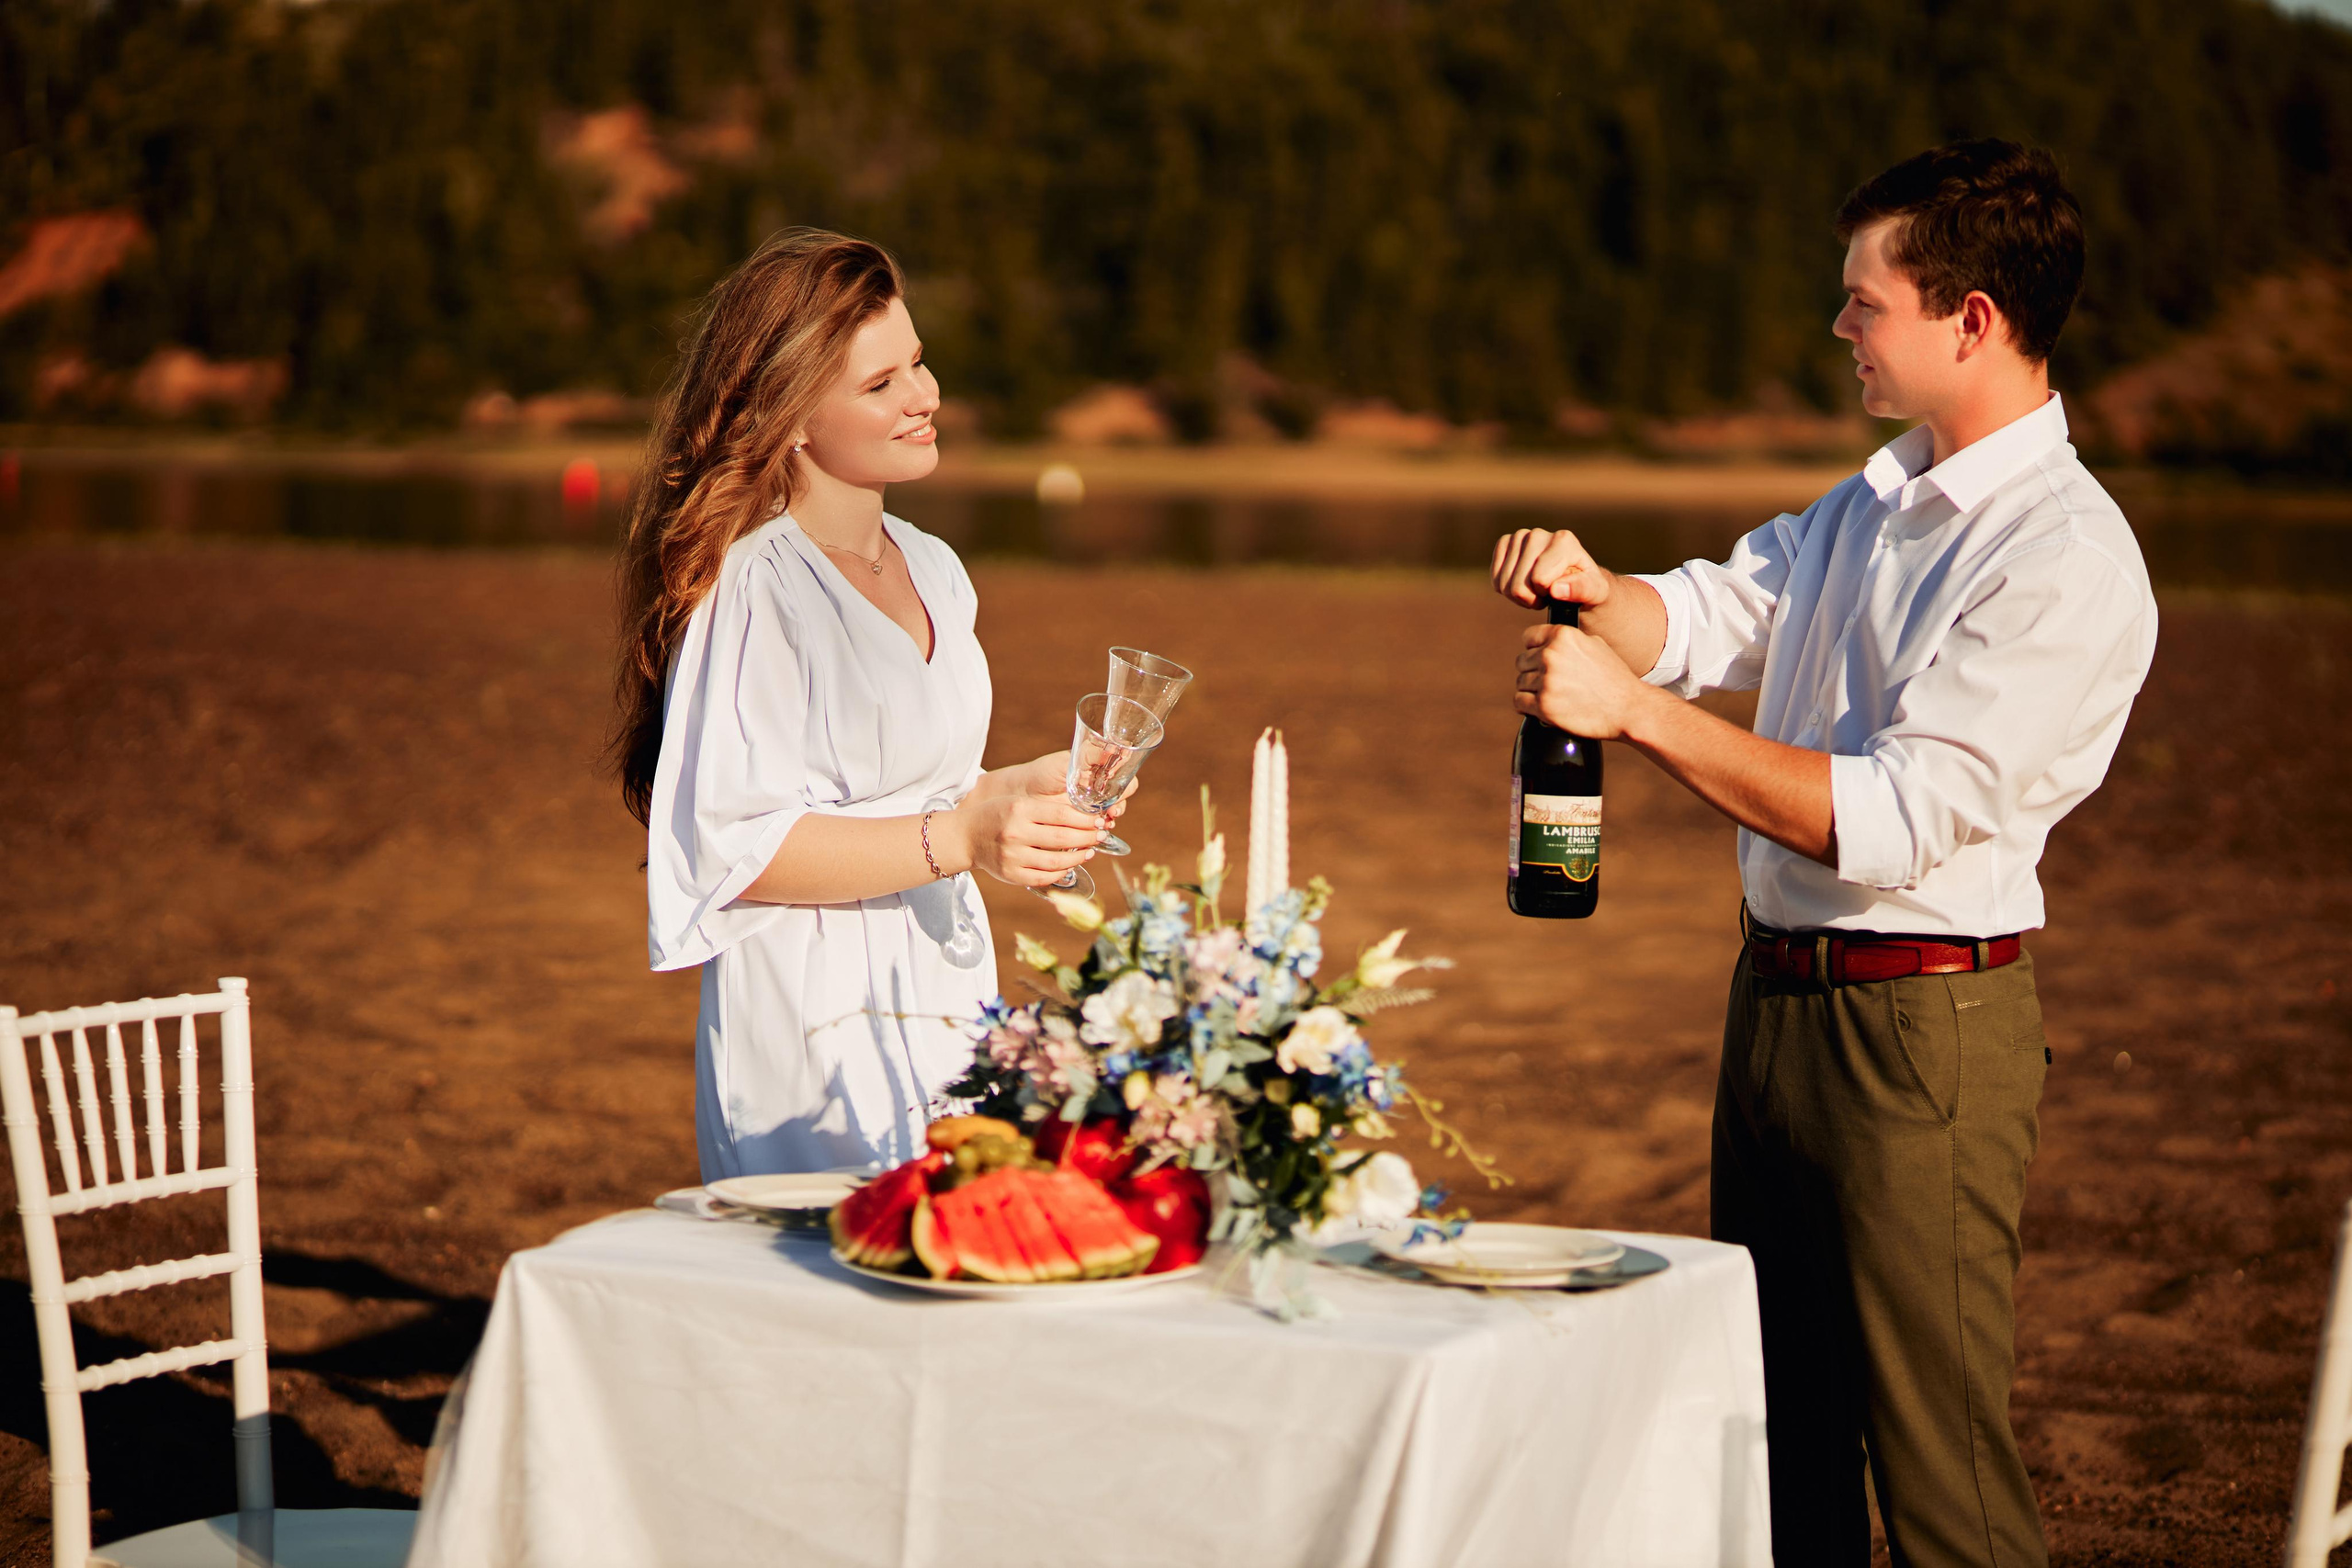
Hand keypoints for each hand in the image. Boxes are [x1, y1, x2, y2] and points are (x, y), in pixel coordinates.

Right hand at [947, 793, 1109, 888]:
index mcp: (1019, 810)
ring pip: (1056, 862)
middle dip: (1088, 838)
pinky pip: (1044, 878)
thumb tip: (1085, 818)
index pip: (1061, 814)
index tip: (1100, 821)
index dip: (1086, 819)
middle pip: (1062, 838)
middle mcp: (1015, 833)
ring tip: (1089, 851)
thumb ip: (1046, 809)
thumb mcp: (1018, 803)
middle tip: (1102, 835)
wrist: (966, 837)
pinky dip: (1061, 874)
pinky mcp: (1011, 875)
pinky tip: (1070, 866)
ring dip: (1078, 858)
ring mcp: (1012, 856)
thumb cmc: (998, 816)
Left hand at [1015, 749, 1135, 821]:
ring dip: (1109, 822)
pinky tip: (1093, 834)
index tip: (1118, 797)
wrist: (1021, 794)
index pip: (1124, 780)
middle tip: (1111, 814)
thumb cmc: (1043, 772)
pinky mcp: (1080, 825)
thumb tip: (1116, 748)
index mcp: (1099, 773)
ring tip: (1102, 825)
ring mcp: (1090, 809)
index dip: (1126, 790)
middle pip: (1121, 800)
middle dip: (1119, 808)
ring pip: (1110, 817)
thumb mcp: (1066, 761)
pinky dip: (1096, 833)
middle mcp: (1098, 791)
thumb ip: (1091, 754)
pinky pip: (1095, 830)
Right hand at [1492, 528, 1616, 611]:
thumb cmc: (1587, 587)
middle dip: (1530, 599)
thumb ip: (1581, 589)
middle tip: (1545, 596)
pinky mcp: (1505, 542)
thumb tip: (1555, 589)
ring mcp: (1520, 536)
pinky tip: (1522, 585)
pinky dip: (1505, 588)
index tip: (1558, 593)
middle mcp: (1540, 533)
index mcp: (1564, 540)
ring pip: (1504, 584)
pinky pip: (1495, 577)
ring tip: (1536, 592)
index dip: (1545, 595)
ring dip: (1518, 596)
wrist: (1574, 578)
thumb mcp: (1595, 592)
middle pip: (1518, 584)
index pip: (1539, 579)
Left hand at [1514, 622, 1650, 738]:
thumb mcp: (1595, 644)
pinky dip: (1528, 706)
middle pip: (1522, 662)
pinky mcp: (1544, 705)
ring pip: (1520, 682)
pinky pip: (1519, 701)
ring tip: (1554, 696)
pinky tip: (1543, 707)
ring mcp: (1546, 680)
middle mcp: (1551, 654)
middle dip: (1534, 672)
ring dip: (1533, 690)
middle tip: (1553, 683)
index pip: (1528, 638)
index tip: (1544, 661)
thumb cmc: (1614, 678)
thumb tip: (1548, 640)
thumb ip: (1569, 640)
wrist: (1628, 708)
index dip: (1535, 650)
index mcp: (1563, 635)